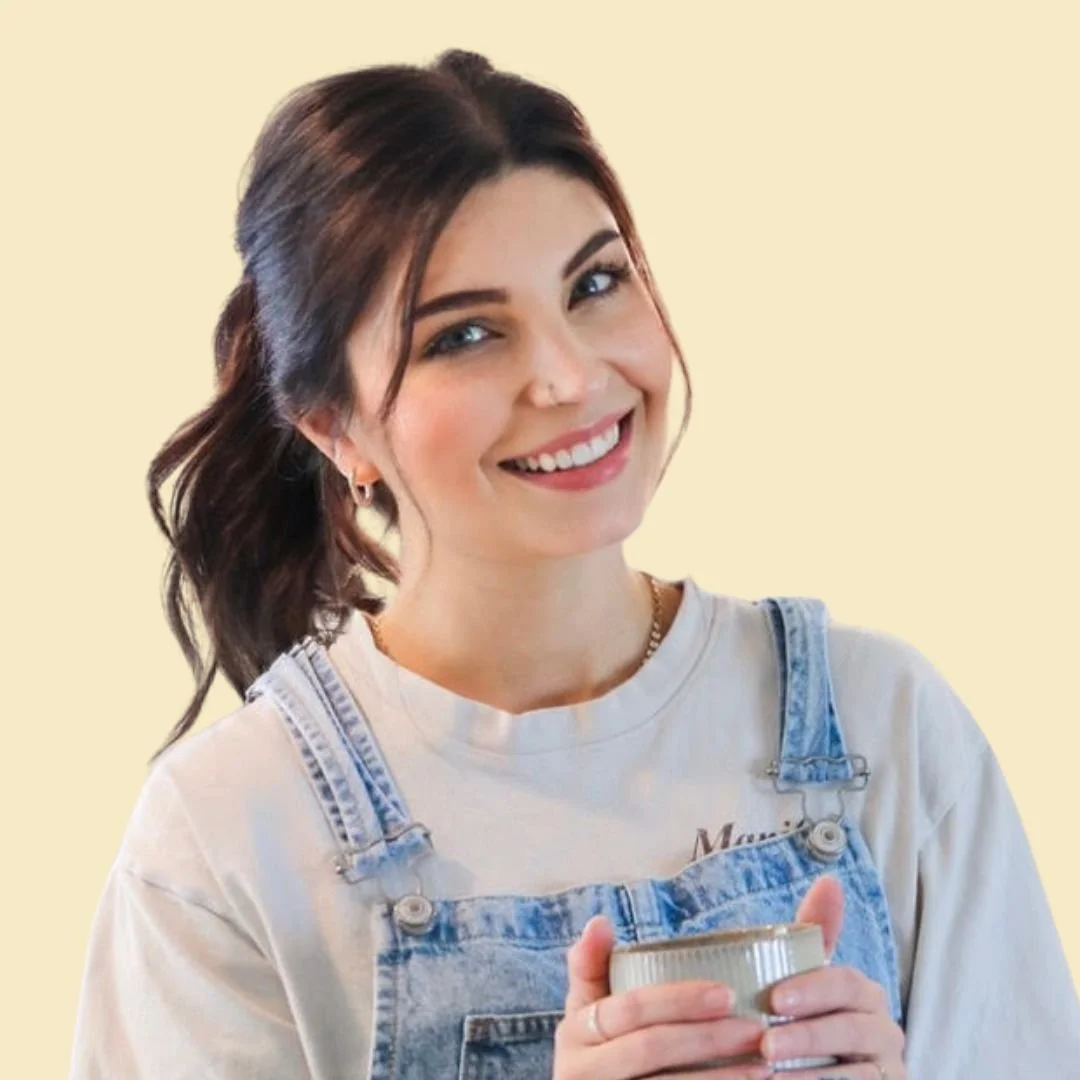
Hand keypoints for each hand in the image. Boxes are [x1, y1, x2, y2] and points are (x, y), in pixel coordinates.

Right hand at [554, 915, 772, 1078]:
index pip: (630, 1008)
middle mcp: (580, 1070)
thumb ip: (590, 967)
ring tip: (765, 1067)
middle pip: (650, 1048)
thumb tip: (599, 920)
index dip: (678, 999)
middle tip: (757, 1031)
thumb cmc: (594, 1055)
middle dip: (708, 1038)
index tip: (728, 993)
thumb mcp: (584, 1013)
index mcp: (575, 1031)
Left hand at [758, 876, 906, 1078]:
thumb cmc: (808, 1020)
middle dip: (807, 1036)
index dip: (812, 989)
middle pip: (852, 1030)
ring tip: (769, 1078)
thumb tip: (829, 879)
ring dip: (810, 1076)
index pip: (846, 984)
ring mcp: (887, 1072)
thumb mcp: (809, 979)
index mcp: (865, 996)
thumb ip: (816, 934)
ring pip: (856, 1075)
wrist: (814, 1075)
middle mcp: (885, 1033)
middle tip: (765, 1045)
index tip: (774, 999)